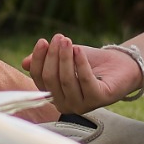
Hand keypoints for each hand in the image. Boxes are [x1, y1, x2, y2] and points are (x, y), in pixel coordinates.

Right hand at [21, 34, 139, 114]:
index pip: (39, 79)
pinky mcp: (98, 100)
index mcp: (54, 95)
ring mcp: (81, 105)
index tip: (43, 41)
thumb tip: (24, 63)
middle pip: (51, 79)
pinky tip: (79, 50)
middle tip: (59, 37)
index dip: (38, 59)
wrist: (119, 65)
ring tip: (68, 40)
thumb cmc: (89, 62)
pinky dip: (80, 63)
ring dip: (66, 57)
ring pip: (66, 80)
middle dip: (53, 56)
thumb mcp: (64, 58)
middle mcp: (65, 104)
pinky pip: (85, 80)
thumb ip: (45, 61)